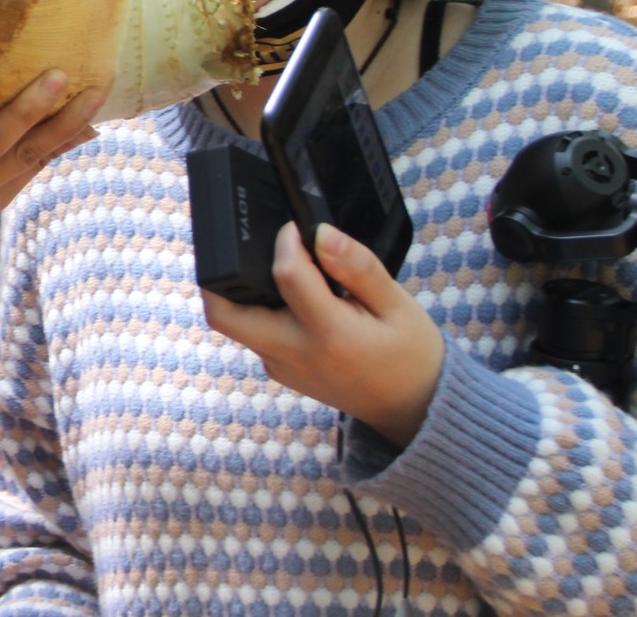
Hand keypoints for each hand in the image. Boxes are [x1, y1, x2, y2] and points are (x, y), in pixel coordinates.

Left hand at [204, 221, 444, 446]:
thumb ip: (357, 267)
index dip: (288, 241)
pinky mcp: (280, 371)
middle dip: (222, 274)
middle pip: (225, 313)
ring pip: (236, 324)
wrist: (414, 408)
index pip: (286, 275)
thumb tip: (320, 232)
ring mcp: (282, 368)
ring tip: (284, 273)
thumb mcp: (397, 304)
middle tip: (251, 248)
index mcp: (330, 336)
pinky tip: (294, 299)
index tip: (300, 228)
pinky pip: (255, 335)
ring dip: (243, 293)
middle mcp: (295, 355)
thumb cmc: (411, 355)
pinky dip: (261, 310)